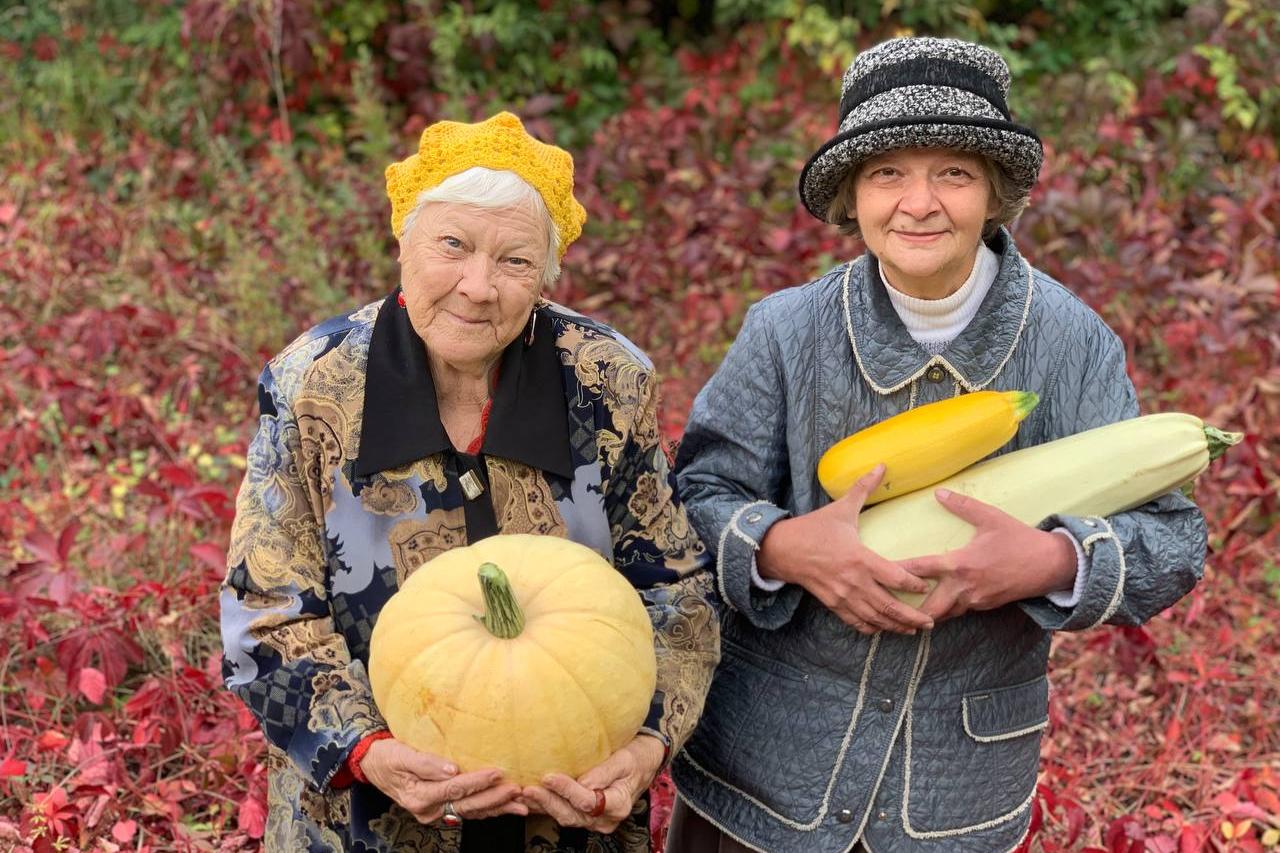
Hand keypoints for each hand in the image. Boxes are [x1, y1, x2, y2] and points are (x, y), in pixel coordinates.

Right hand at [360, 738, 525, 823]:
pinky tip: (504, 806)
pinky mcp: (441, 808)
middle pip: (467, 805)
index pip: (454, 788)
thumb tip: (451, 769)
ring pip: (471, 812)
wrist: (374, 765)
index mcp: (419, 796)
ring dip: (497, 808)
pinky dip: (488, 809)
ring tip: (520, 804)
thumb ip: (426, 763)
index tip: (497, 772)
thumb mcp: (401, 755)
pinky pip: (468, 811)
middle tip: (517, 791)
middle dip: (494, 799)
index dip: (477, 782)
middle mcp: (428, 809)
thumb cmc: (387, 757)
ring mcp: (435, 812)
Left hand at [519, 734, 664, 833]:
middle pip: (572, 814)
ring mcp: (593, 820)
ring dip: (541, 806)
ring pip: (564, 817)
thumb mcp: (625, 760)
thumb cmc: (635, 759)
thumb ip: (605, 772)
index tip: (549, 776)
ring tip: (521, 794)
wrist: (641, 765)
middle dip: (548, 802)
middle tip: (528, 789)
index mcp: (618, 805)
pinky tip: (528, 798)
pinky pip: (562, 813)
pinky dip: (544, 806)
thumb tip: (584, 782)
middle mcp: (604, 819)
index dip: (567, 790)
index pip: (587, 802)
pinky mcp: (583, 815)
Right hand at [757, 465, 933, 634]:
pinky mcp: (833, 604)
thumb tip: (881, 465)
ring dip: (895, 626)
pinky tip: (884, 629)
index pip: (894, 576)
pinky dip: (872, 628)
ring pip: (874, 618)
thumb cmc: (814, 529)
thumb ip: (863, 488)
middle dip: (911, 616)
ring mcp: (842, 596)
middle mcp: (853, 582)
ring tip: (913, 629)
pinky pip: (856, 622)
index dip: (913, 583)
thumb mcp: (840, 508)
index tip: (927, 585)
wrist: (782, 549)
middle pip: (888, 606)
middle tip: (931, 621)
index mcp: (859, 558)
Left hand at [898, 488, 1078, 621]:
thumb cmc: (1019, 539)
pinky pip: (959, 612)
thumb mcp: (991, 517)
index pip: (921, 569)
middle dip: (908, 610)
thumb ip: (962, 505)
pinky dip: (945, 611)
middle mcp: (965, 588)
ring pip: (943, 614)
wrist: (1051, 566)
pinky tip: (932, 608)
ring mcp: (975, 601)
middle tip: (887, 606)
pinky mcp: (984, 607)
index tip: (878, 572)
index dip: (898, 571)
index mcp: (962, 564)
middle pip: (928, 607)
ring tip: (902, 612)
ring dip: (925, 613)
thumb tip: (938, 492)